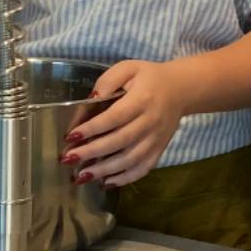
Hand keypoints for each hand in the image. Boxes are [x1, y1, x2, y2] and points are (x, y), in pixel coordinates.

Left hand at [59, 60, 189, 187]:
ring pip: (130, 159)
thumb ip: (108, 81)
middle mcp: (150, 122)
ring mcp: (156, 139)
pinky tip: (105, 183)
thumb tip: (91, 100)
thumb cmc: (150, 78)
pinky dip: (125, 178)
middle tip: (67, 159)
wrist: (183, 89)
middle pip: (120, 141)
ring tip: (81, 176)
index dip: (92, 128)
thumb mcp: (129, 68)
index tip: (71, 136)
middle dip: (92, 152)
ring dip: (104, 170)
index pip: (114, 117)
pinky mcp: (160, 150)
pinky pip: (143, 168)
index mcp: (142, 99)